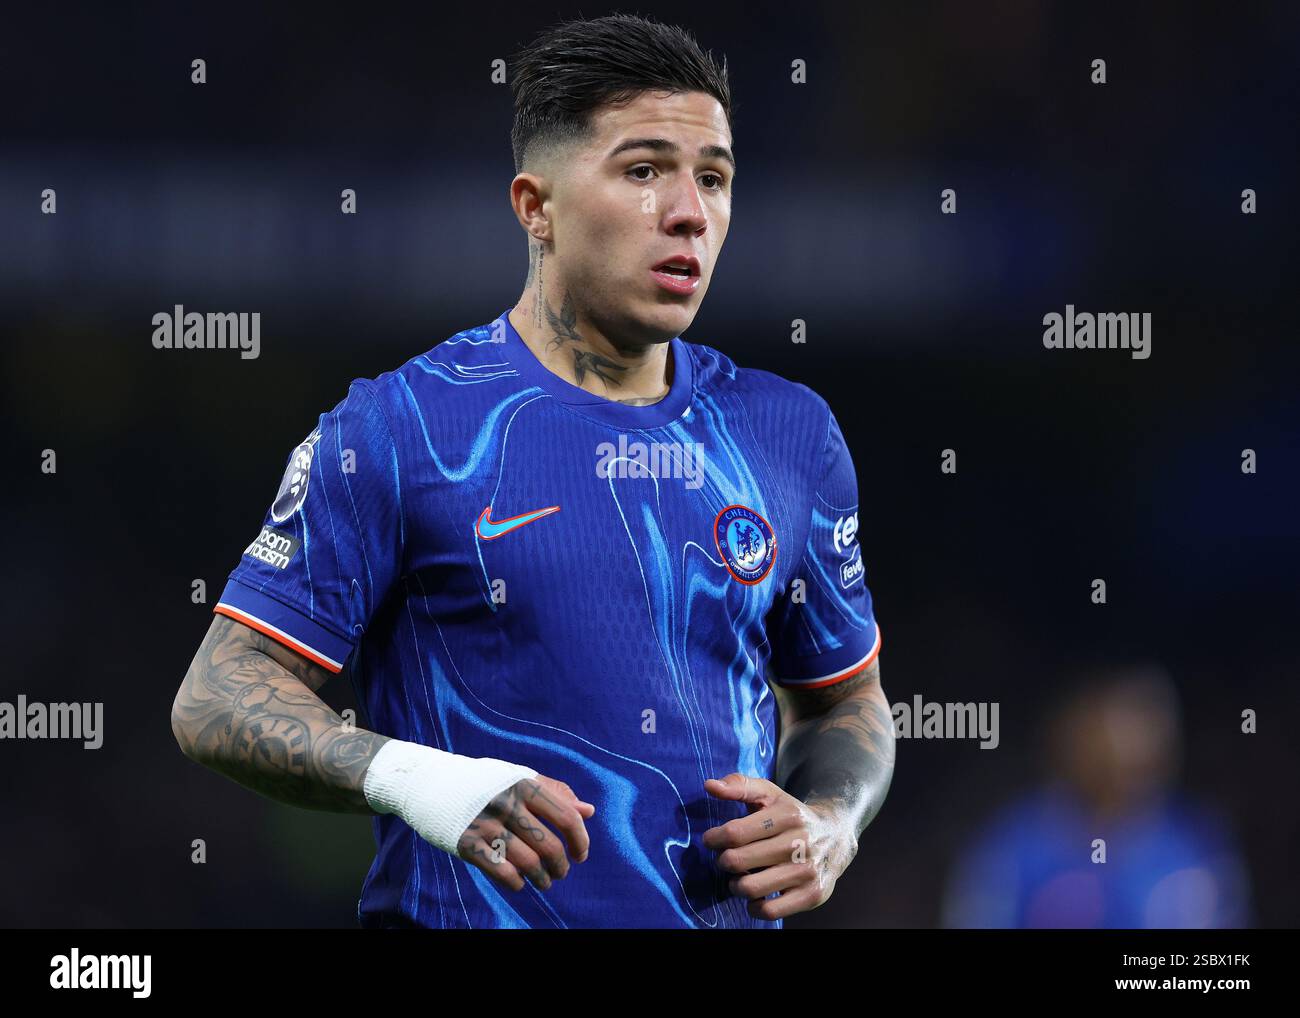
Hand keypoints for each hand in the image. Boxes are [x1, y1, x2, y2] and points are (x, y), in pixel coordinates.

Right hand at [457, 774, 595, 892]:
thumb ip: (555, 792)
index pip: (566, 817)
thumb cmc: (484, 782)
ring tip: (544, 881)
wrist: (431, 783)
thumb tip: (589, 811)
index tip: (581, 855)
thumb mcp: (519, 778)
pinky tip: (520, 882)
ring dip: (542, 878)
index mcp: (524, 785)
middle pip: (549, 845)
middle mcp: (507, 804)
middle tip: (561, 872)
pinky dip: (516, 882)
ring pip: (528, 862)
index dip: (580, 841)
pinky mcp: (467, 843)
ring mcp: (486, 824)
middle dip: (561, 866)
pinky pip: (501, 871)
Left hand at [703, 773, 857, 919]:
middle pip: (738, 861)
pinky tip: (754, 896)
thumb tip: (709, 785)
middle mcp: (800, 843)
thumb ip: (739, 786)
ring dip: (735, 885)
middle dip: (723, 861)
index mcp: (787, 815)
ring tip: (739, 877)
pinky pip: (770, 911)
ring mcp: (807, 871)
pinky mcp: (812, 895)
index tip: (711, 840)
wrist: (836, 837)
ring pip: (750, 888)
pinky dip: (754, 907)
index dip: (714, 838)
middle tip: (726, 859)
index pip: (735, 833)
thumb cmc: (792, 815)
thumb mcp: (770, 794)